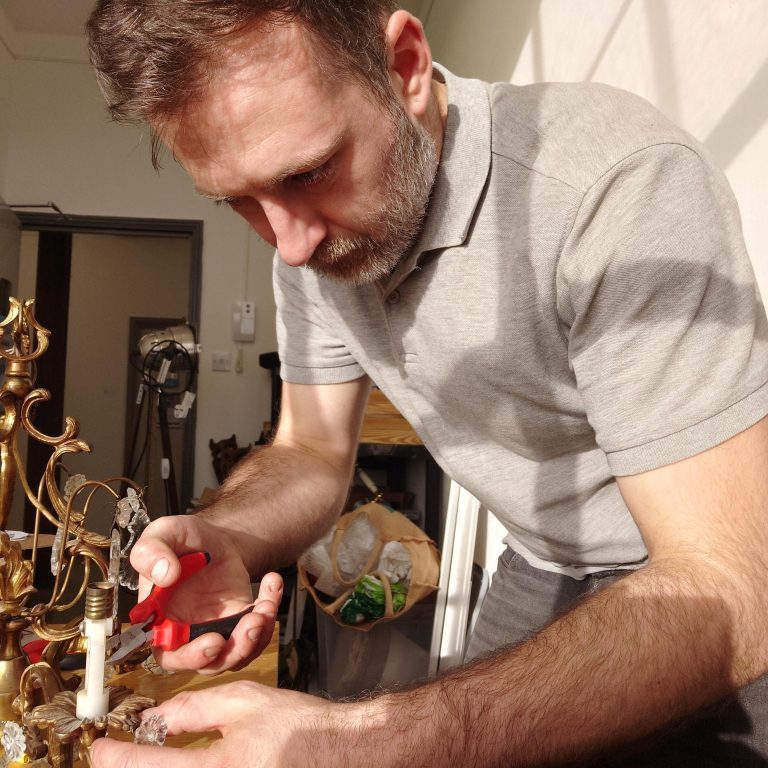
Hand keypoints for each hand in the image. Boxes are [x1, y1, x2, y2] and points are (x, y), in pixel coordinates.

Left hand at [90, 682, 339, 767]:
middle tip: (120, 755)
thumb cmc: (300, 727)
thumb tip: (154, 720)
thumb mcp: (244, 702)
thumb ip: (193, 710)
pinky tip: (187, 763)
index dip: (115, 757)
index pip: (149, 766)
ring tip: (153, 757)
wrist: (342, 753)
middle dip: (133, 767)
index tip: (99, 748)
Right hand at [129, 515, 282, 672]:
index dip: (191, 656)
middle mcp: (186, 636)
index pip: (169, 654)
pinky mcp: (239, 624)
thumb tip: (164, 575)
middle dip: (233, 650)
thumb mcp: (164, 533)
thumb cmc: (183, 540)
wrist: (214, 539)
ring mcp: (215, 632)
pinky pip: (257, 631)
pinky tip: (272, 583)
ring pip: (236, 654)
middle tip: (252, 623)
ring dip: (256, 636)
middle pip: (209, 662)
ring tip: (266, 604)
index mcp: (159, 621)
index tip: (215, 642)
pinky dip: (269, 614)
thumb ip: (152, 552)